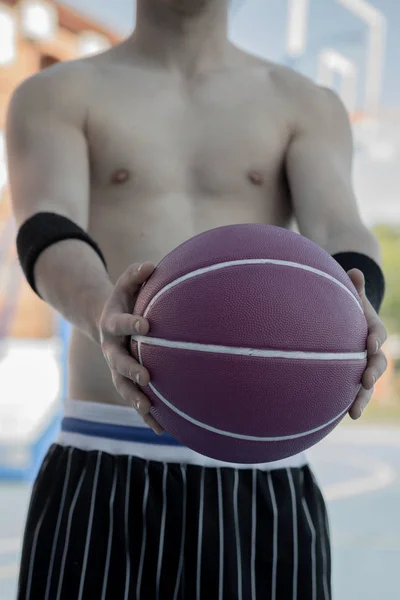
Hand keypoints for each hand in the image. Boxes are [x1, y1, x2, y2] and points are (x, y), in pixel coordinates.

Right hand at [98, 262, 163, 434]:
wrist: (107, 321)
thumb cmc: (125, 300)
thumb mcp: (126, 284)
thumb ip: (136, 274)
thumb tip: (152, 265)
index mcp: (112, 324)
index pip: (120, 324)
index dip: (131, 324)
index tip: (147, 326)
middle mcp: (111, 348)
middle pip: (117, 362)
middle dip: (130, 370)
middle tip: (146, 376)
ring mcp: (117, 367)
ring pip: (123, 386)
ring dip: (135, 398)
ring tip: (150, 409)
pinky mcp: (126, 381)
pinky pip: (135, 399)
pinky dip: (147, 415)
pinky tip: (163, 430)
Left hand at [347, 269, 387, 419]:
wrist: (349, 324)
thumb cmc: (349, 308)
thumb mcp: (352, 297)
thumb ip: (354, 288)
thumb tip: (354, 271)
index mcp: (374, 331)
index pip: (377, 336)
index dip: (374, 340)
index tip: (370, 344)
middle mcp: (373, 353)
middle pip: (377, 365)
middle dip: (372, 374)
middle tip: (366, 382)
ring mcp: (365, 367)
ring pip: (367, 385)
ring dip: (362, 398)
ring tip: (353, 413)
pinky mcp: (354, 378)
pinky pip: (353, 391)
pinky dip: (349, 402)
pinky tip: (340, 418)